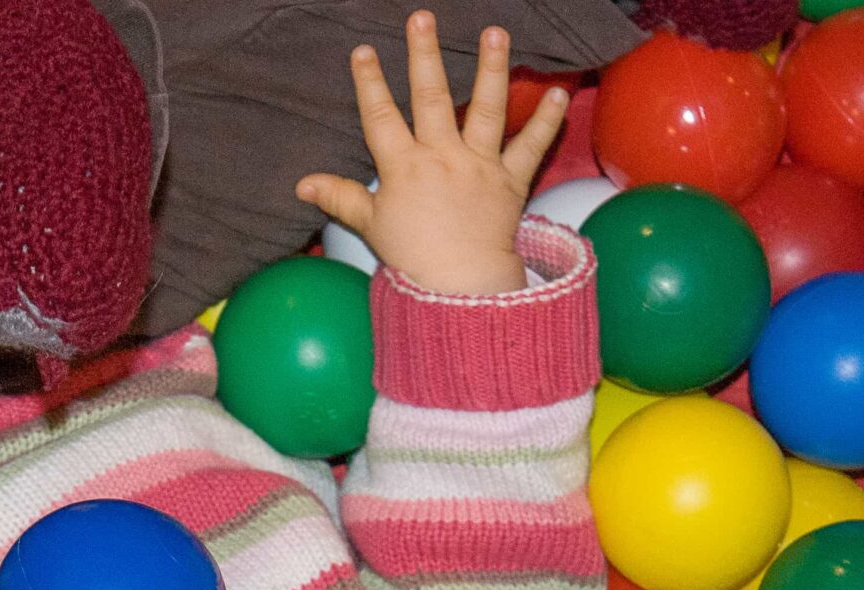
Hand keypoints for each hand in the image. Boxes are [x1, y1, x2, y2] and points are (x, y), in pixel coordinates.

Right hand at [295, 14, 567, 297]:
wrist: (460, 289)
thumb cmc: (413, 260)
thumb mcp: (371, 226)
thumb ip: (341, 197)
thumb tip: (302, 185)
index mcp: (404, 168)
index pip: (380, 117)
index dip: (369, 83)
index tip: (364, 50)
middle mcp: (442, 158)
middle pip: (431, 97)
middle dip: (425, 54)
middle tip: (424, 18)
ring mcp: (479, 166)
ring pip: (486, 109)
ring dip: (492, 68)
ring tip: (495, 33)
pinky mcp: (511, 182)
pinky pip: (532, 148)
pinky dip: (548, 122)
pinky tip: (561, 93)